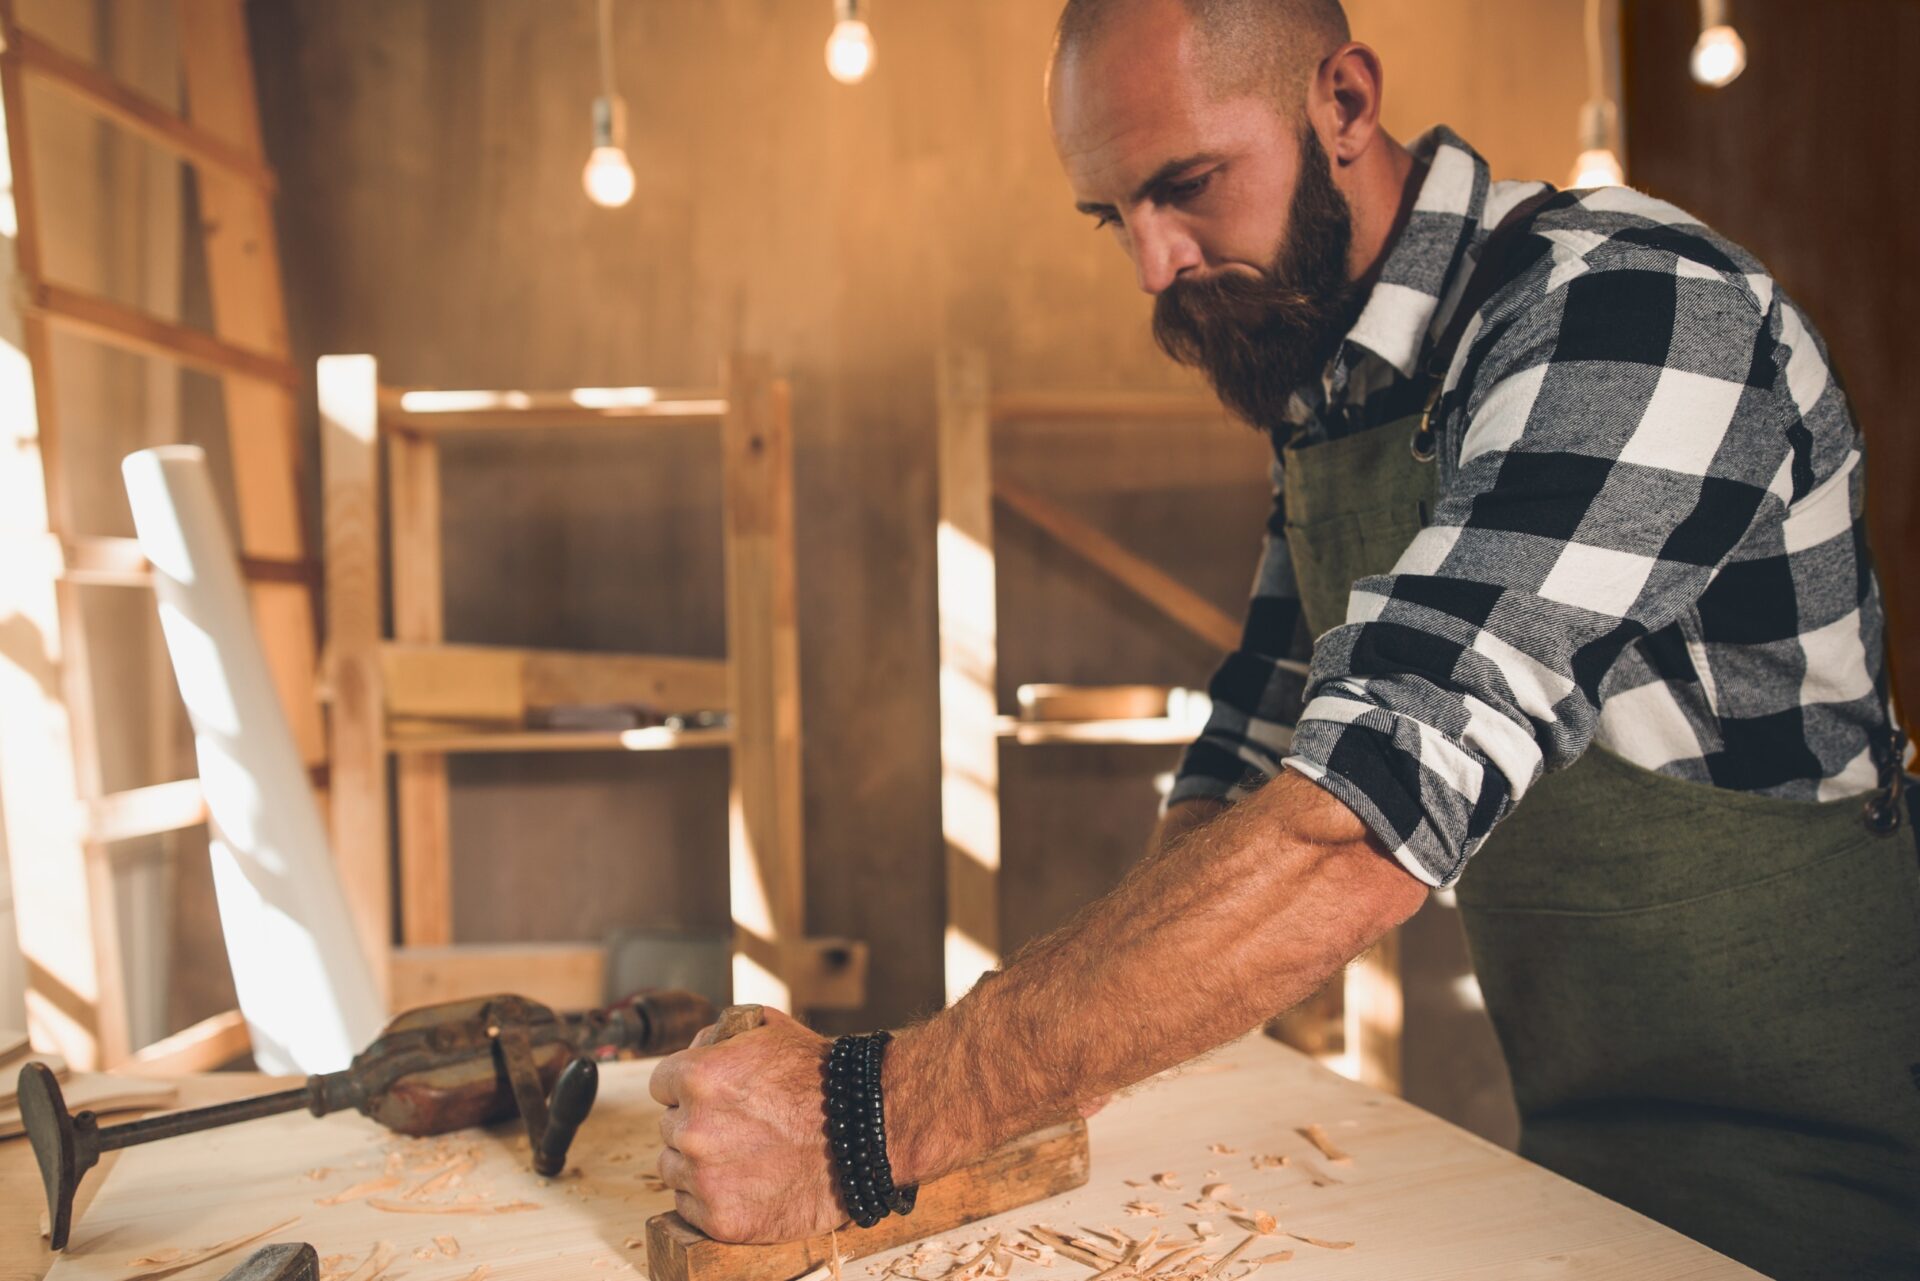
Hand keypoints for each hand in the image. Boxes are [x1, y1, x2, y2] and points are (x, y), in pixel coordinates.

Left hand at [650, 1007, 843, 1243]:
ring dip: (700, 1164)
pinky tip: (746, 1183)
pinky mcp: (722, 1219)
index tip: (714, 1098)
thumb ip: (718, 1037)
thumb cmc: (823, 1077)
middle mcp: (693, 1129)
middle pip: (670, 1129)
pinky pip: (690, 1207)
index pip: (662, 1086)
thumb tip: (694, 1049)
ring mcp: (706, 1178)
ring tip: (745, 1156)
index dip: (689, 1089)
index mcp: (697, 1077)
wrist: (869, 1131)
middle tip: (740, 1128)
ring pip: (675, 1169)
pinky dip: (712, 1198)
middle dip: (699, 1126)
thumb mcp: (768, 1030)